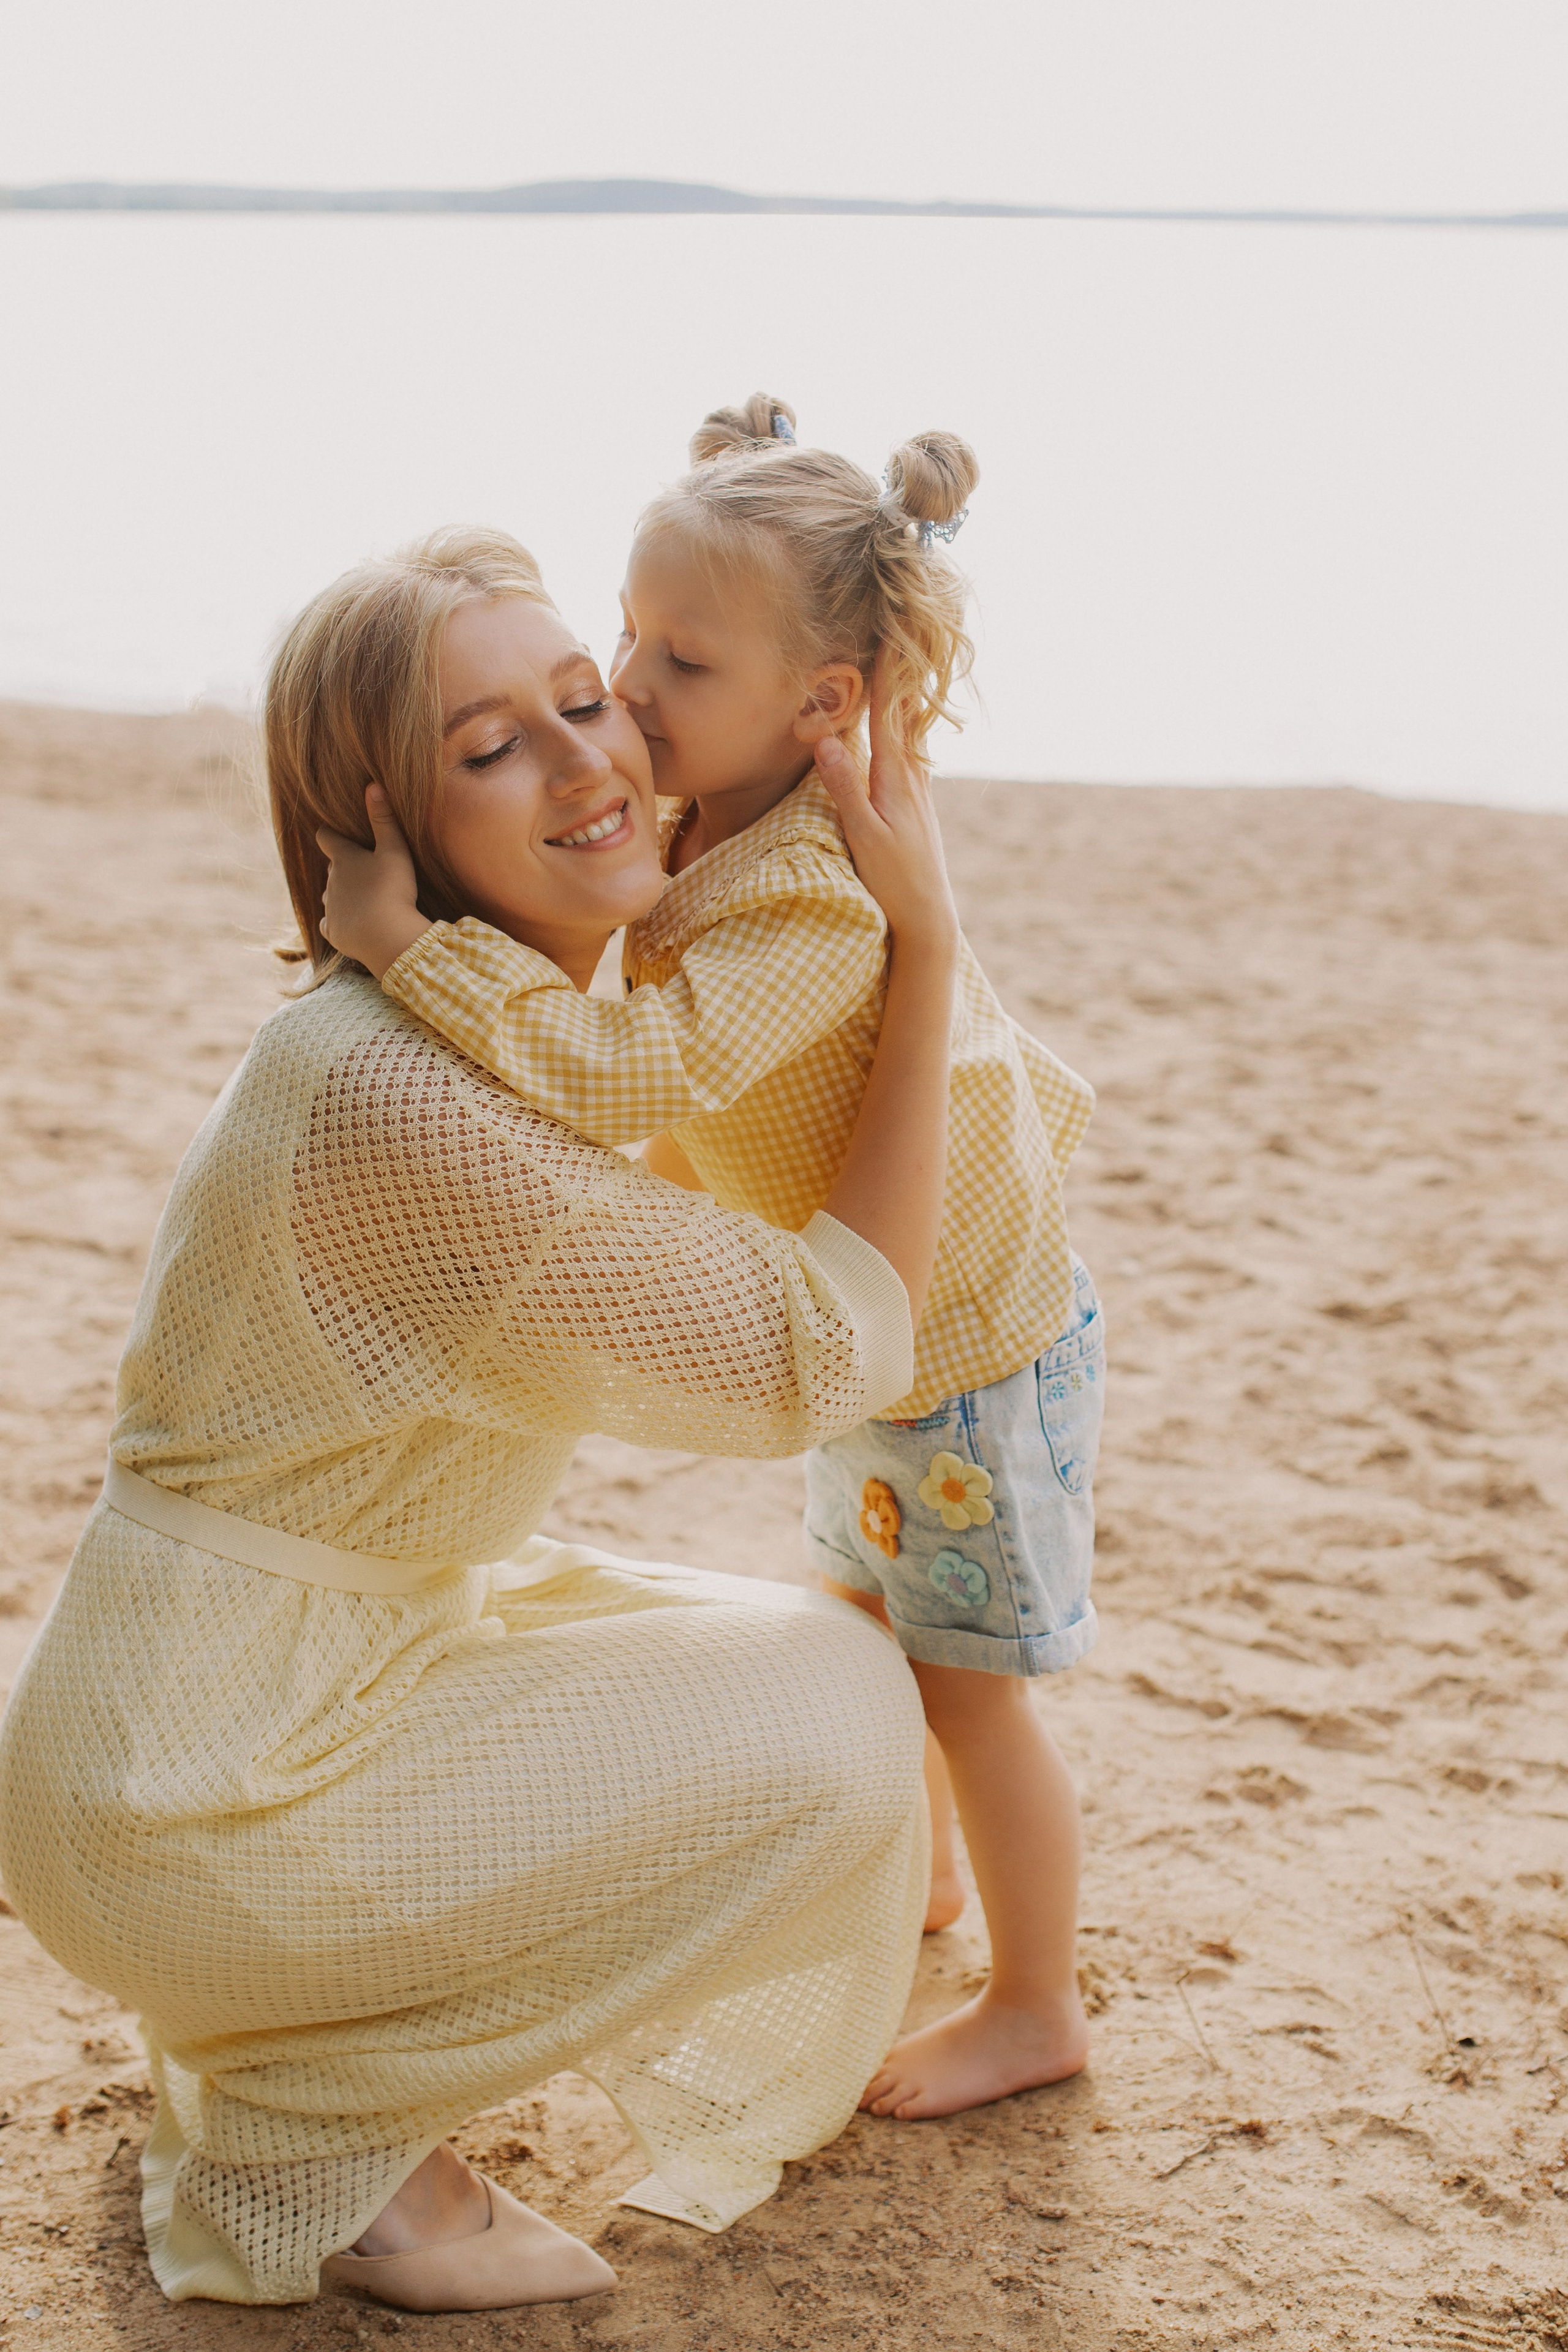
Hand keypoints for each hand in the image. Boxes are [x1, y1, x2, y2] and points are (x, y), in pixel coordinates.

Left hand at [317, 786, 431, 980]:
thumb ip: (384, 819)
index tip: (333, 832)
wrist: (386, 936)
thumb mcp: (395, 850)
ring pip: (331, 896)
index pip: (325, 837)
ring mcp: (329, 908)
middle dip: (342, 868)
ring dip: (342, 895)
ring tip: (363, 899)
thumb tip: (372, 785)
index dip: (329, 833)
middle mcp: (330, 881)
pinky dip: (339, 921)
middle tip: (364, 871)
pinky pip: (330, 923)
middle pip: (331, 869)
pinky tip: (353, 924)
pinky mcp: (333, 931)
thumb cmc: (392, 889)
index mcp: (343, 859)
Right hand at [814, 650, 958, 955]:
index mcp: (897, 778)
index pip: (889, 713)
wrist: (929, 919)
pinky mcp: (917, 807)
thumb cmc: (894, 881)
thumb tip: (825, 739)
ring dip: (904, 698)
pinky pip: (911, 755)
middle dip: (899, 673)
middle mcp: (913, 778)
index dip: (886, 672)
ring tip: (902, 664)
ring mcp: (918, 792)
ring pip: (910, 734)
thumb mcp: (863, 835)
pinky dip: (906, 730)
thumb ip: (845, 787)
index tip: (886, 632)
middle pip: (905, 714)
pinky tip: (906, 728)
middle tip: (897, 631)